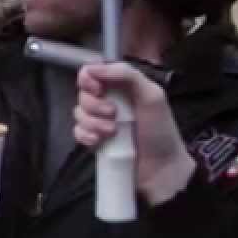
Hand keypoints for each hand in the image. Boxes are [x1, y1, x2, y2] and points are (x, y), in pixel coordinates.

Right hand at [75, 63, 196, 204]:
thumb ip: (126, 75)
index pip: (93, 73)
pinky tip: (99, 142)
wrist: (161, 170)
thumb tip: (93, 67)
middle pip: (83, 93)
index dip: (89, 79)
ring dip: (93, 122)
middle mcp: (109, 101)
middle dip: (94, 105)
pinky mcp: (94, 141)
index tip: (97, 90)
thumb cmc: (161, 131)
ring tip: (112, 132)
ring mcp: (100, 122)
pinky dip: (85, 136)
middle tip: (113, 114)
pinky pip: (77, 132)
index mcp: (123, 86)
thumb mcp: (152, 96)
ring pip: (78, 113)